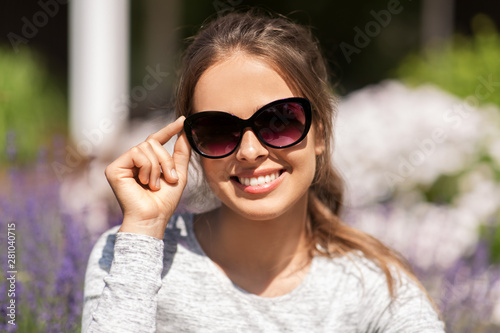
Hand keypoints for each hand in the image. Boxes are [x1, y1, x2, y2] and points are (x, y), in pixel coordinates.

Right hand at [105, 116, 190, 238]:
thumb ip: (181, 154)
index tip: (183, 120)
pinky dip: (147, 168)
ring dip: (157, 167)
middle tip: (169, 179)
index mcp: (145, 162)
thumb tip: (185, 132)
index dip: (169, 130)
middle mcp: (132, 161)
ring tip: (154, 185)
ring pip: (145, 147)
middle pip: (153, 143)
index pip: (156, 140)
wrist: (153, 217)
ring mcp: (122, 164)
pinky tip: (144, 182)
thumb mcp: (178, 175)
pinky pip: (136, 153)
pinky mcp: (114, 168)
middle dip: (166, 160)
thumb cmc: (164, 201)